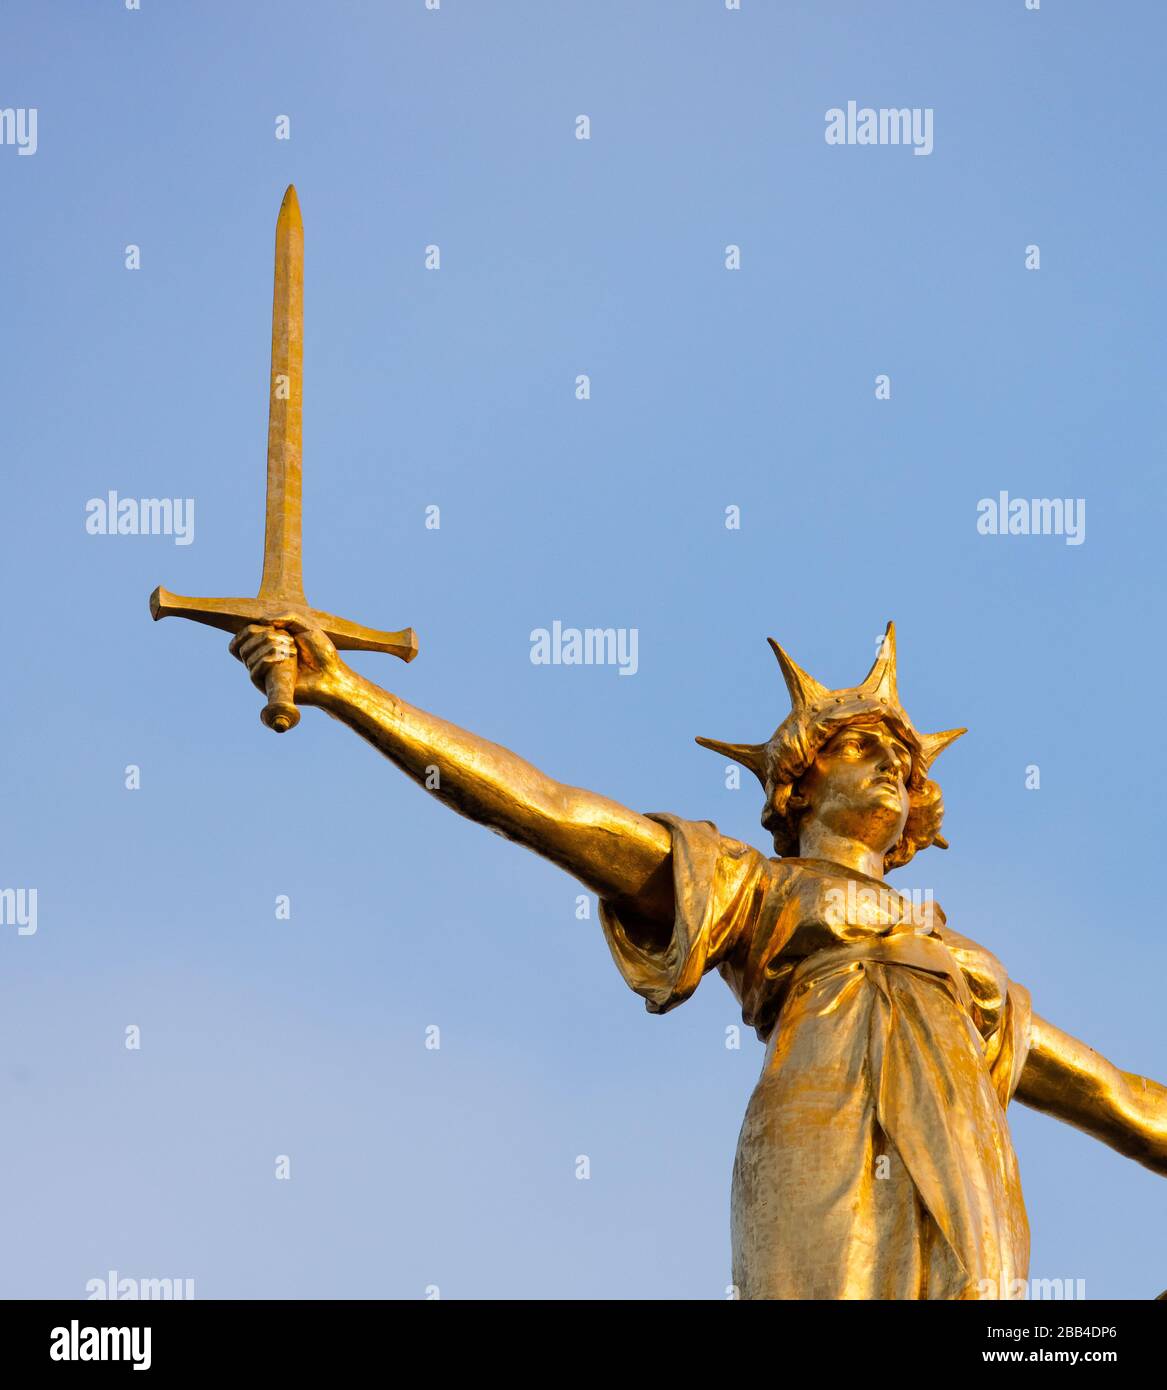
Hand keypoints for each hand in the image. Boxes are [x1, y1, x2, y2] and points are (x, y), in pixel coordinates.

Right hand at [228, 618, 351, 707]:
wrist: (333, 675)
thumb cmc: (321, 651)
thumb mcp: (306, 625)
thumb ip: (286, 616)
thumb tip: (261, 621)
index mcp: (268, 643)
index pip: (243, 636)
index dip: (250, 629)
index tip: (271, 628)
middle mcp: (262, 659)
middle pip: (243, 645)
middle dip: (264, 637)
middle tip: (289, 640)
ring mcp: (264, 674)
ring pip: (247, 657)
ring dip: (269, 648)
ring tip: (293, 652)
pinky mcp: (268, 687)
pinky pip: (253, 672)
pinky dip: (266, 661)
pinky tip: (284, 660)